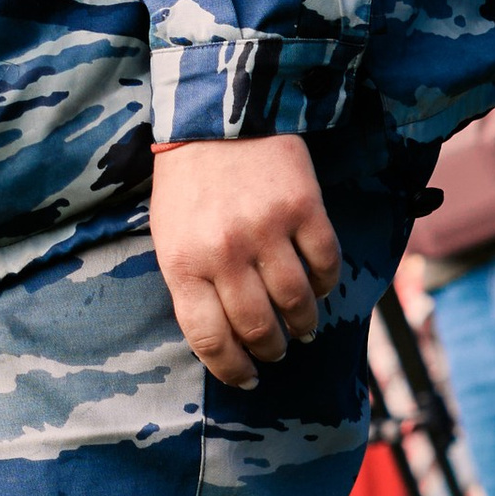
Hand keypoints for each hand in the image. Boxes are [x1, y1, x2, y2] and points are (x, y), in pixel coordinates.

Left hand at [150, 134, 341, 387]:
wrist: (216, 116)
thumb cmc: (187, 184)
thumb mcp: (168, 236)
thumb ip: (190, 283)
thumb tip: (220, 336)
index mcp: (184, 263)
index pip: (210, 338)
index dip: (232, 368)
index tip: (246, 380)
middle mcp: (225, 252)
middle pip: (257, 326)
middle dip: (269, 350)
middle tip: (276, 353)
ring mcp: (266, 229)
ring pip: (296, 301)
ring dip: (302, 323)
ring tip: (301, 329)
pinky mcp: (303, 207)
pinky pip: (325, 263)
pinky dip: (326, 284)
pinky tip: (319, 288)